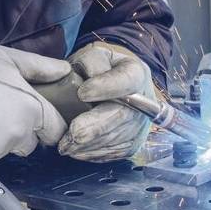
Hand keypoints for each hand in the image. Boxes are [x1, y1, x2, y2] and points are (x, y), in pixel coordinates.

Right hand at [0, 45, 70, 169]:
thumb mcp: (7, 58)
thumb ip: (39, 67)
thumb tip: (63, 70)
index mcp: (31, 110)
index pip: (56, 129)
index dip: (48, 124)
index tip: (39, 118)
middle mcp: (18, 135)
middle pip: (30, 142)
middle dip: (21, 131)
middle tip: (0, 110)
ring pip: (5, 149)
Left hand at [58, 42, 154, 161]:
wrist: (108, 86)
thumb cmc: (97, 71)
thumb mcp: (94, 56)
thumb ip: (92, 62)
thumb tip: (90, 81)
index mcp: (136, 73)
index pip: (127, 80)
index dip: (107, 88)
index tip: (82, 93)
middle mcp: (145, 100)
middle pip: (124, 116)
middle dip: (97, 127)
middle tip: (74, 132)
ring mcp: (141, 125)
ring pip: (117, 138)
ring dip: (91, 144)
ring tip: (66, 145)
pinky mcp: (133, 143)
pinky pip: (114, 152)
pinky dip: (93, 153)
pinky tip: (75, 151)